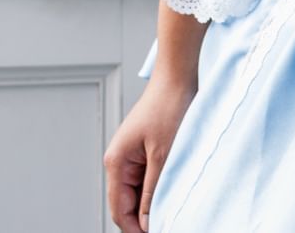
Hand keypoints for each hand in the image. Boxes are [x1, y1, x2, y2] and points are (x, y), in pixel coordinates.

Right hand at [104, 75, 196, 231]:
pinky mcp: (145, 150)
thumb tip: (148, 221)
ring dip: (153, 202)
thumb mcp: (163, 154)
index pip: (119, 209)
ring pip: (139, 192)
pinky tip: (174, 191)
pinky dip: (159, 187)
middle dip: (144, 218)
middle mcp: (119, 161)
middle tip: (168, 223)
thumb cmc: (169, 107)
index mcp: (116, 162)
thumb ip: (153, 190)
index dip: (134, 229)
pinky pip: (148, 178)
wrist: (178, 77)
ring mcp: (132, 156)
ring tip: (174, 209)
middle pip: (127, 203)